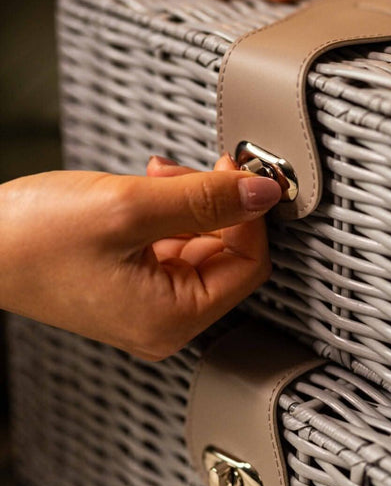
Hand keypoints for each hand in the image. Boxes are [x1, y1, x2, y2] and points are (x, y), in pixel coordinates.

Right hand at [0, 155, 278, 359]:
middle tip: (196, 166)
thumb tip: (263, 192)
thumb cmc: (32, 238)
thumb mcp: (129, 207)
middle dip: (216, 202)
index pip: (250, 264)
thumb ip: (204, 198)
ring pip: (201, 241)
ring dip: (191, 200)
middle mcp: (164, 320)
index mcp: (171, 318)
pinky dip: (169, 209)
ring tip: (158, 174)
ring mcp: (146, 301)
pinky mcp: (130, 281)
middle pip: (228, 253)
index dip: (250, 213)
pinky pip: (173, 242)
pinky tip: (148, 186)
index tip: (240, 173)